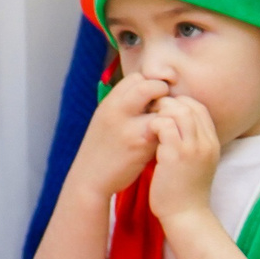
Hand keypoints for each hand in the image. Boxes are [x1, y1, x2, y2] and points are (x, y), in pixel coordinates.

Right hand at [63, 73, 171, 202]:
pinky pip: (165, 128)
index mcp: (108, 102)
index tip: (155, 99)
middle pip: (149, 85)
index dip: (150, 84)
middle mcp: (116, 110)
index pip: (136, 78)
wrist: (89, 179)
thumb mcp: (106, 121)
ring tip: (168, 125)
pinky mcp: (141, 144)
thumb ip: (124, 107)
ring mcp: (129, 126)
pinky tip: (168, 140)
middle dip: (163, 93)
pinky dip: (170, 131)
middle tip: (167, 108)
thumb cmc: (101, 151)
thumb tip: (150, 95)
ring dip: (169, 113)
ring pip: (161, 106)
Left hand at [144, 94, 222, 222]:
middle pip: (189, 105)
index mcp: (212, 143)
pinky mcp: (176, 155)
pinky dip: (153, 125)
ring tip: (150, 126)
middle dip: (167, 104)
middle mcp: (206, 143)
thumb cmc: (186, 192)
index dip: (180, 104)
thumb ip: (192, 144)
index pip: (199, 108)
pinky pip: (165, 125)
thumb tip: (175, 126)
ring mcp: (193, 148)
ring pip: (178, 111)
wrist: (186, 216)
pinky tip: (147, 136)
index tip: (164, 113)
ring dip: (159, 113)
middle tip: (152, 115)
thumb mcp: (197, 164)